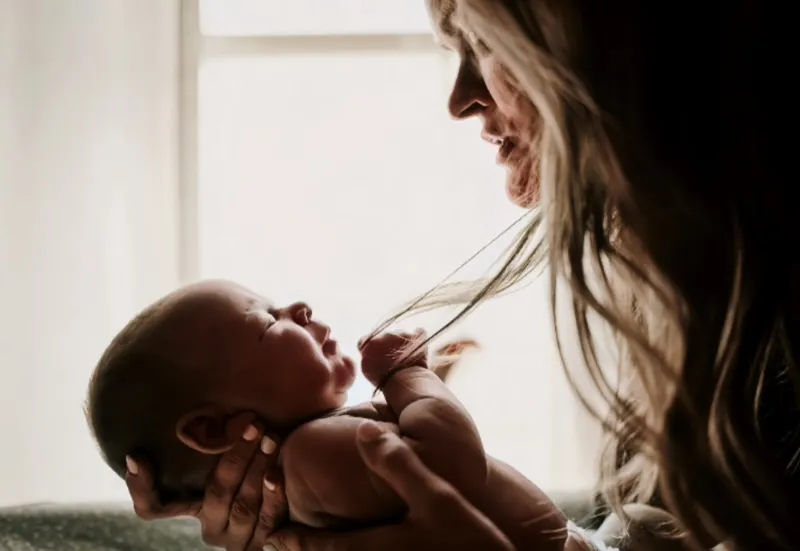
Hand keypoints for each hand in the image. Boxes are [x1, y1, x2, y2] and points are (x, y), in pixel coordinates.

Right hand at [125, 412, 287, 550]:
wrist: (281, 504)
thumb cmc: (239, 476)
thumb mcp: (209, 466)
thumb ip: (180, 457)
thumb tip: (133, 455)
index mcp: (191, 512)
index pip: (153, 507)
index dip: (143, 485)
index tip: (139, 455)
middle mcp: (212, 532)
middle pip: (217, 496)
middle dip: (236, 458)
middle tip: (252, 427)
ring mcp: (240, 541)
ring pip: (244, 506)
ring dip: (257, 470)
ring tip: (269, 439)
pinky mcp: (266, 542)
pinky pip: (269, 520)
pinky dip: (273, 495)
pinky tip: (277, 471)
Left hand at [265, 421, 514, 550]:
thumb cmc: (470, 538)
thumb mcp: (436, 494)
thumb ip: (395, 462)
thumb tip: (360, 433)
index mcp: (380, 548)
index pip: (328, 547)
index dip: (298, 541)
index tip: (273, 537)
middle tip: (280, 544)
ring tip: (316, 548)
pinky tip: (371, 546)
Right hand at [358, 329, 427, 386]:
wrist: (405, 382)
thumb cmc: (385, 379)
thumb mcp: (368, 368)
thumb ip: (367, 355)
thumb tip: (369, 349)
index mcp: (370, 342)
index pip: (365, 340)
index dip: (371, 347)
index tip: (376, 354)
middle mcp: (384, 334)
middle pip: (384, 336)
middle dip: (387, 344)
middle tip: (392, 358)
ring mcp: (401, 333)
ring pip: (400, 334)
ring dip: (401, 342)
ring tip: (406, 357)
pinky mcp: (416, 336)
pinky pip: (419, 332)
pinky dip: (418, 337)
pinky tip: (417, 346)